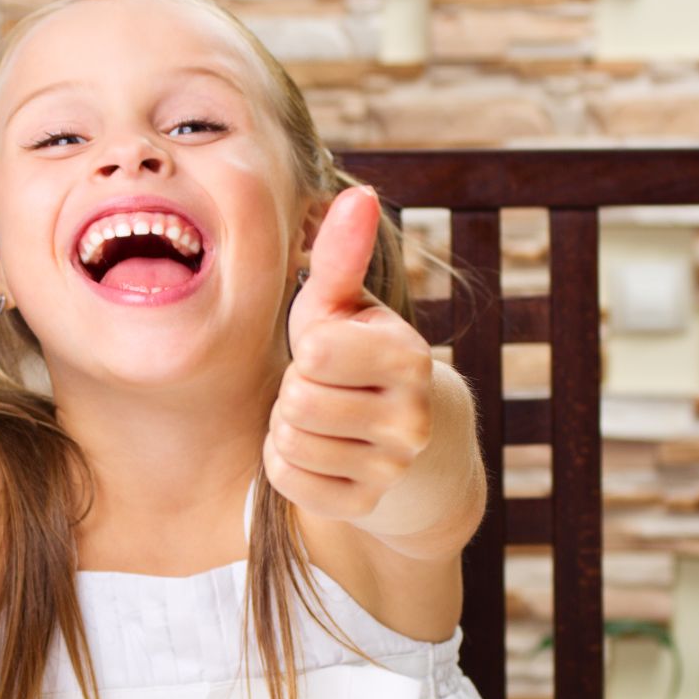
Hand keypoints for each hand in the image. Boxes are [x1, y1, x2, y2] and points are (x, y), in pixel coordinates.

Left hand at [264, 187, 435, 521]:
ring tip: (320, 416)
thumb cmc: (358, 357)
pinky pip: (288, 480)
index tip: (328, 352)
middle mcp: (411, 418)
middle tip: (321, 388)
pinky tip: (317, 450)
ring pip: (290, 443)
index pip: (315, 351)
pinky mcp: (364, 504)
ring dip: (288, 426)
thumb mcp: (346, 306)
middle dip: (294, 391)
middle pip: (298, 402)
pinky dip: (287, 464)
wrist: (410, 441)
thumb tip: (359, 194)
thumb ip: (343, 255)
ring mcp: (392, 468)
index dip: (307, 347)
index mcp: (409, 357)